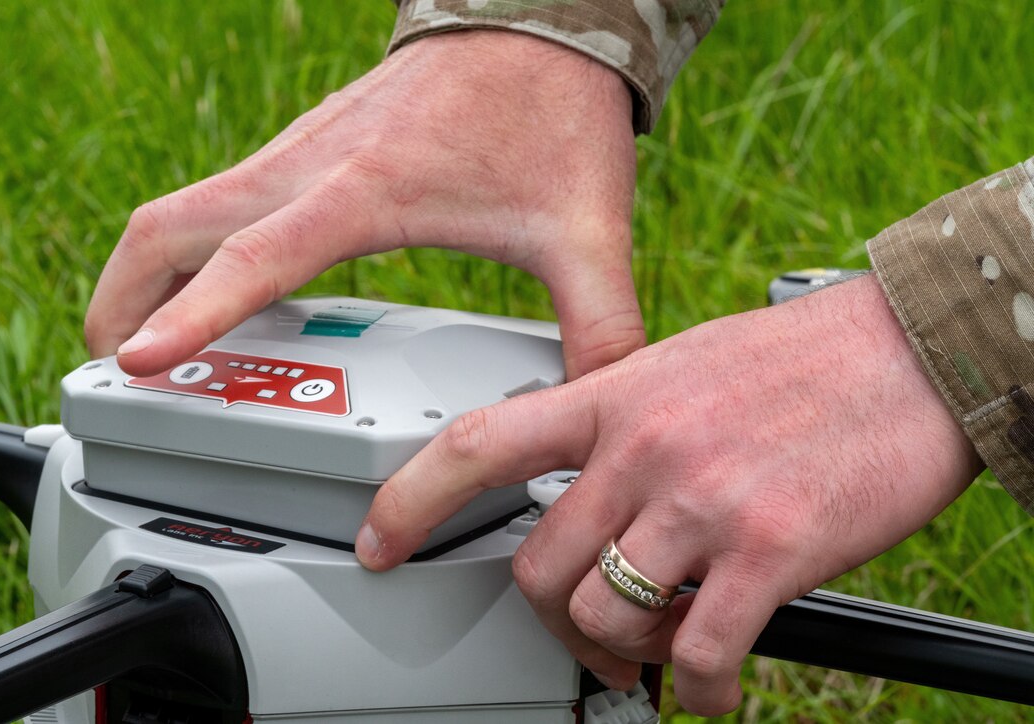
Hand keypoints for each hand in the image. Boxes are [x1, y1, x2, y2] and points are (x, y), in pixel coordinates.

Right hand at [85, 30, 643, 380]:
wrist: (539, 23)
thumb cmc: (551, 114)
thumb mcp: (585, 232)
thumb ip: (601, 326)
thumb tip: (602, 403)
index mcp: (367, 189)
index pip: (255, 256)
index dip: (192, 315)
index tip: (137, 361)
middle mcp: (312, 166)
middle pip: (170, 226)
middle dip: (125, 299)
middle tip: (118, 372)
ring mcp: (300, 153)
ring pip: (181, 208)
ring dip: (146, 272)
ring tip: (142, 342)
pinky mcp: (307, 151)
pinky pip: (219, 200)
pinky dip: (189, 248)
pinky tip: (215, 289)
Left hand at [355, 274, 982, 714]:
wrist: (914, 351)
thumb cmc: (801, 358)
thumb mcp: (683, 367)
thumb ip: (623, 425)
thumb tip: (590, 493)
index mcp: (615, 395)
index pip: (479, 445)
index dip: (409, 499)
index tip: (379, 543)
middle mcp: (643, 447)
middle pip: (538, 566)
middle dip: (553, 618)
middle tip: (587, 636)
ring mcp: (701, 500)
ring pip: (604, 617)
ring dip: (622, 653)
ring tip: (659, 651)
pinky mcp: (768, 550)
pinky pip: (700, 653)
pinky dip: (701, 688)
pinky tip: (715, 685)